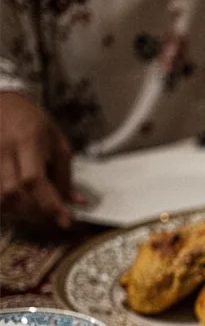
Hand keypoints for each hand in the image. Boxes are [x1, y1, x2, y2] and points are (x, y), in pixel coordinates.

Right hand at [0, 92, 73, 229]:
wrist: (4, 104)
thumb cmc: (34, 123)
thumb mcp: (58, 144)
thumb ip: (65, 175)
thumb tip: (76, 202)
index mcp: (27, 142)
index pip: (35, 180)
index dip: (49, 204)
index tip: (64, 220)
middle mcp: (4, 150)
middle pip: (14, 192)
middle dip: (36, 213)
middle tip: (53, 221)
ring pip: (1, 196)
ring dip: (21, 213)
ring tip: (40, 217)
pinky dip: (8, 207)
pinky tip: (21, 210)